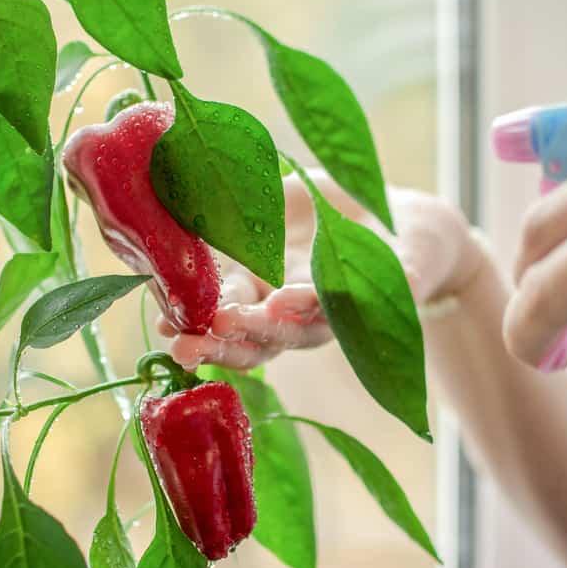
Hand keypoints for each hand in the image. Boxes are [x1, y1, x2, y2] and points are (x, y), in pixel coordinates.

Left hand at [159, 168, 482, 369]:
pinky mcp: (242, 257)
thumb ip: (405, 274)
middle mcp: (288, 312)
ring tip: (164, 323)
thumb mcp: (412, 261)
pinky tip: (154, 279)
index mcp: (329, 317)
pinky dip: (182, 281)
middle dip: (223, 340)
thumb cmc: (408, 250)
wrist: (385, 224)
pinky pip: (209, 274)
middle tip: (192, 342)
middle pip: (252, 337)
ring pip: (223, 312)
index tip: (276, 306)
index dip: (288, 318)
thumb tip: (411, 283)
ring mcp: (262, 287)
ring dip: (192, 321)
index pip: (304, 326)